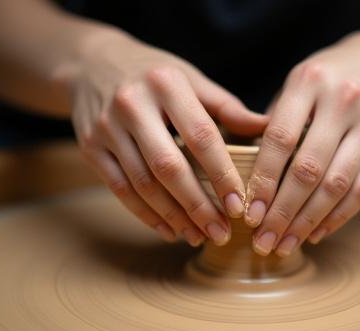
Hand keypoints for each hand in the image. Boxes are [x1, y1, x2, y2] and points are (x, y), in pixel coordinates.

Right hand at [71, 32, 266, 246]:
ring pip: (143, 183)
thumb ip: (227, 107)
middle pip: (169, 166)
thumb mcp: (191, 79)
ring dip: (173, 216)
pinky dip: (146, 214)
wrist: (91, 64)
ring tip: (199, 237)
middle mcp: (132, 104)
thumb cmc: (154, 75)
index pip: (201, 136)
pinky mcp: (91, 147)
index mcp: (167, 84)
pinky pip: (120, 189)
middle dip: (198, 206)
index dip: (222, 174)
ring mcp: (107, 128)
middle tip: (221, 233)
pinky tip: (169, 230)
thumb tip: (268, 128)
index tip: (240, 205)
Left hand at [245, 31, 359, 255]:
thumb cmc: (330, 80)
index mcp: (310, 81)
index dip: (263, 181)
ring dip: (308, 222)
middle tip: (263, 242)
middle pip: (309, 168)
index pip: (280, 139)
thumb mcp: (299, 83)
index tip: (248, 213)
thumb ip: (275, 122)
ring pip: (337, 184)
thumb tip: (247, 176)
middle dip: (283, 212)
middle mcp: (343, 101)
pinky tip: (316, 233)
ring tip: (285, 245)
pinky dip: (338, 216)